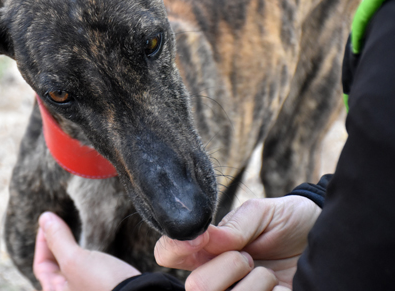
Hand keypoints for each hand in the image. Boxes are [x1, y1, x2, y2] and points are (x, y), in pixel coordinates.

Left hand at [33, 211, 140, 290]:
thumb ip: (58, 240)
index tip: (49, 219)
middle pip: (54, 268)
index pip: (41, 265)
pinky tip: (90, 249)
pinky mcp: (101, 290)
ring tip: (71, 232)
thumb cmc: (104, 286)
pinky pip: (85, 272)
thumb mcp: (75, 260)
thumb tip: (45, 218)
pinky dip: (83, 257)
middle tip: (58, 223)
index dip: (43, 239)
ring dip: (68, 250)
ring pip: (70, 269)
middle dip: (54, 244)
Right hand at [154, 196, 320, 289]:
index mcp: (206, 250)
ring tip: (269, 274)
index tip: (202, 238)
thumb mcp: (260, 214)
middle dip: (228, 266)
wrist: (327, 238)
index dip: (176, 248)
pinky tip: (281, 289)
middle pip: (196, 286)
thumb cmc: (288, 223)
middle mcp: (215, 278)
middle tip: (250, 257)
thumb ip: (233, 226)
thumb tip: (202, 235)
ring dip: (255, 283)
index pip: (168, 253)